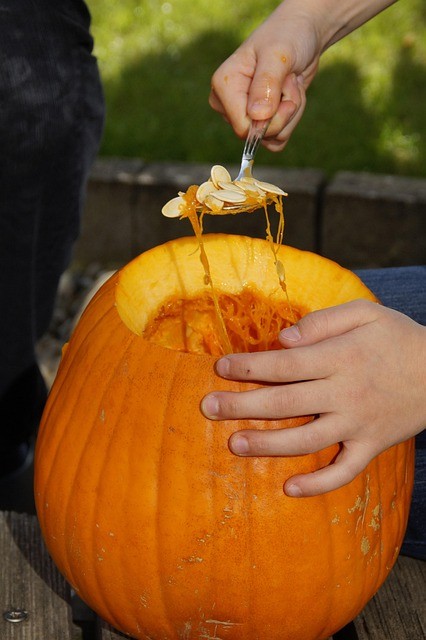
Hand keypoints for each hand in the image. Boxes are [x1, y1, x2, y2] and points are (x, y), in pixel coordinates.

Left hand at [201, 300, 425, 495]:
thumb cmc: (397, 337)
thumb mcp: (365, 313)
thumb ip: (322, 322)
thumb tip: (282, 340)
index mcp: (339, 358)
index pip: (283, 365)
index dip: (248, 367)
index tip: (220, 368)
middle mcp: (345, 392)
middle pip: (285, 402)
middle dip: (242, 405)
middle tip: (208, 408)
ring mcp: (358, 423)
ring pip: (306, 439)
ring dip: (268, 444)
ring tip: (234, 445)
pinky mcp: (372, 445)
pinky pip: (345, 471)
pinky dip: (319, 484)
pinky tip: (289, 489)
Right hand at [209, 2, 321, 150]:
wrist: (302, 34)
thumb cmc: (287, 36)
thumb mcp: (278, 54)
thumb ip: (266, 84)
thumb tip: (257, 117)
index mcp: (224, 86)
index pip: (243, 127)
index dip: (270, 119)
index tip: (285, 90)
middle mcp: (228, 103)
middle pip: (257, 135)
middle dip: (284, 113)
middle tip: (289, 81)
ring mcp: (244, 114)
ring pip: (271, 138)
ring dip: (291, 114)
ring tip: (291, 84)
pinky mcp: (259, 121)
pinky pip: (277, 140)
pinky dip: (292, 120)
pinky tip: (291, 95)